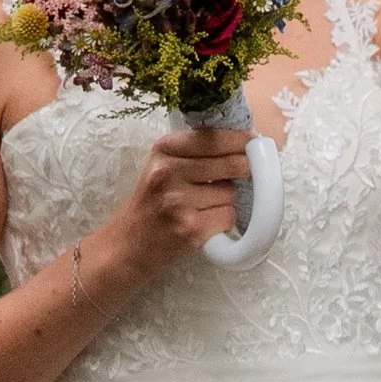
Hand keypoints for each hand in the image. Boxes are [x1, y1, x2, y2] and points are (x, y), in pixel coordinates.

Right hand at [104, 123, 254, 282]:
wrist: (128, 244)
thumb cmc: (152, 203)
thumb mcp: (163, 165)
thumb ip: (196, 152)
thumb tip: (245, 143)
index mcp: (164, 150)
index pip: (215, 137)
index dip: (240, 141)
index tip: (251, 143)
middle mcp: (168, 172)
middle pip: (232, 163)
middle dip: (241, 170)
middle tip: (239, 174)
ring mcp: (178, 201)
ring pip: (232, 193)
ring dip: (227, 200)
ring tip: (204, 205)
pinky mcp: (190, 228)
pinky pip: (228, 217)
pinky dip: (224, 220)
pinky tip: (205, 221)